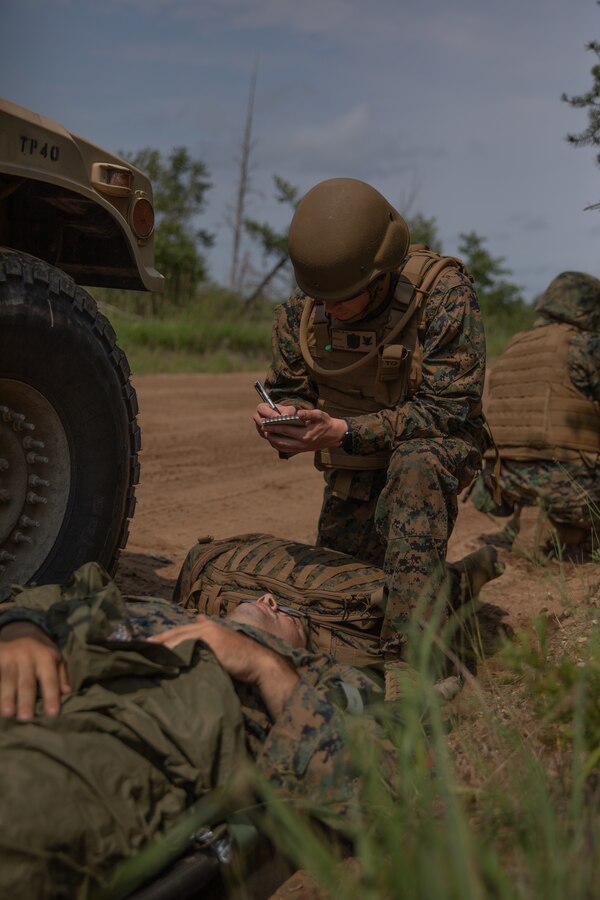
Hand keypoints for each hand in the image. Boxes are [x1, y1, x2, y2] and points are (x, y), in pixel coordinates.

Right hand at [0, 622, 70, 719]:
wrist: (21, 630)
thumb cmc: (41, 651)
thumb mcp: (55, 659)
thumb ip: (61, 677)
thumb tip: (67, 693)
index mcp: (45, 657)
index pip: (50, 680)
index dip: (51, 697)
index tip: (52, 714)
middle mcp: (27, 655)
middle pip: (26, 682)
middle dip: (26, 700)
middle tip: (26, 718)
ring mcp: (9, 655)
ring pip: (7, 679)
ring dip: (6, 697)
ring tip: (7, 714)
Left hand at [149, 615, 298, 716]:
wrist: (260, 662)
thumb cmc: (242, 657)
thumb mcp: (224, 639)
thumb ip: (209, 632)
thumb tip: (196, 618)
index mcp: (208, 626)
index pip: (180, 630)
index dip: (164, 637)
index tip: (149, 644)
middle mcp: (206, 627)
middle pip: (176, 633)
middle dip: (158, 641)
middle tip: (141, 649)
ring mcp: (208, 635)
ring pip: (179, 641)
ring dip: (163, 649)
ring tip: (148, 657)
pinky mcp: (211, 645)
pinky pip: (188, 649)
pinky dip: (175, 655)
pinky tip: (164, 663)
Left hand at [254, 408, 346, 453]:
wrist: (334, 435)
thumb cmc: (326, 423)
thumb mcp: (320, 415)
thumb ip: (309, 414)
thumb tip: (298, 413)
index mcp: (305, 435)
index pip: (285, 430)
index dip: (274, 426)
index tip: (265, 422)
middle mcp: (301, 444)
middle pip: (280, 439)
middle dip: (270, 433)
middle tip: (261, 426)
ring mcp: (300, 449)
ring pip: (281, 446)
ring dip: (272, 439)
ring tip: (266, 431)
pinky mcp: (300, 450)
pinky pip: (285, 448)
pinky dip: (277, 443)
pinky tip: (273, 437)